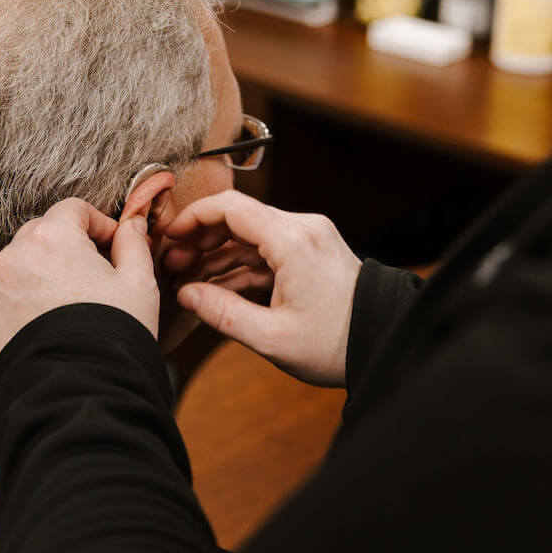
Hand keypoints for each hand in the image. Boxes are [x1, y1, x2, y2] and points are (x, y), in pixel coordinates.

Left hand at [0, 198, 158, 357]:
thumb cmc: (113, 329)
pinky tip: (56, 315)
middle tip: (98, 271)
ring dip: (49, 266)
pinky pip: (12, 287)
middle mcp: (17, 254)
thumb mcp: (138, 282)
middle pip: (45, 230)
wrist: (77, 386)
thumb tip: (133, 223)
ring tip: (76, 297)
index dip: (100, 223)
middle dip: (71, 243)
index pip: (74, 209)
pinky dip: (32, 291)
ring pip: (26, 258)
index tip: (116, 245)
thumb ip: (134, 243)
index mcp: (53, 237)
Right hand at [163, 190, 361, 386]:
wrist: (383, 341)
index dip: (193, 218)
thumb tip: (185, 296)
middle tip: (173, 266)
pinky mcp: (311, 252)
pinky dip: (241, 267)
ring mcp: (309, 239)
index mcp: (293, 241)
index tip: (168, 236)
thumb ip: (222, 314)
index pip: (231, 208)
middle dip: (201, 240)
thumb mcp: (273, 338)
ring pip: (251, 237)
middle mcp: (302, 229)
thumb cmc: (337, 344)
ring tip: (188, 280)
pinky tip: (218, 289)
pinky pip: (267, 251)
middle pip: (238, 219)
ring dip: (218, 256)